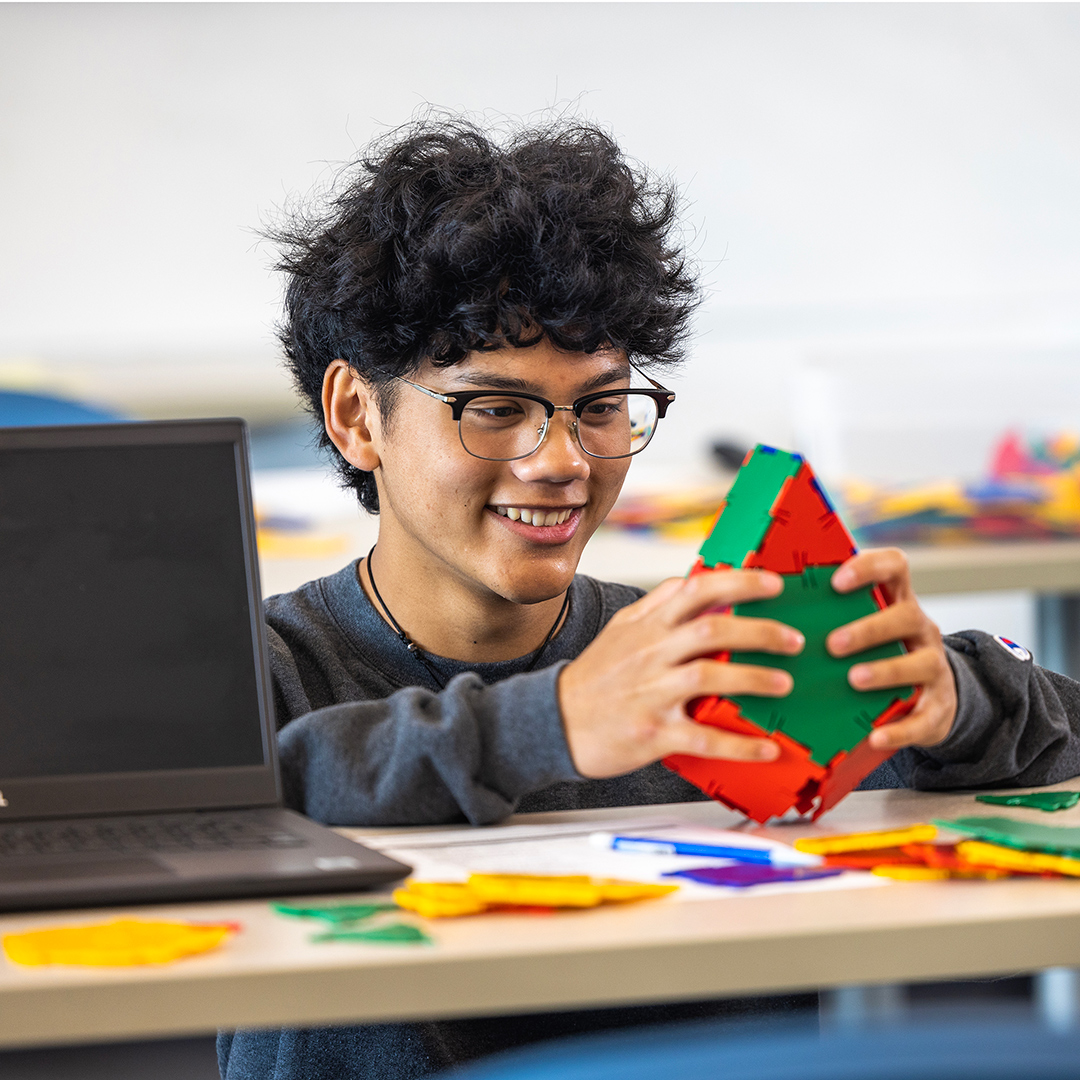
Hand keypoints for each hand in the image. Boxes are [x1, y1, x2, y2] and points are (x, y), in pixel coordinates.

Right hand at [558, 569, 804, 777]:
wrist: (553, 722)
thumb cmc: (595, 678)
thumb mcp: (620, 630)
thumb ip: (656, 605)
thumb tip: (693, 579)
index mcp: (647, 627)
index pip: (696, 591)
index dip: (738, 583)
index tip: (773, 584)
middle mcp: (651, 654)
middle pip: (712, 630)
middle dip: (759, 631)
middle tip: (794, 639)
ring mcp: (651, 693)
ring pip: (709, 676)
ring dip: (753, 678)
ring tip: (784, 683)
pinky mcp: (653, 733)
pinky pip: (703, 738)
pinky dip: (739, 745)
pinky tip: (767, 748)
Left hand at [826, 548, 957, 750]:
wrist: (929, 699)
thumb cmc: (877, 654)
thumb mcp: (861, 626)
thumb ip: (829, 613)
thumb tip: (768, 605)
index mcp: (897, 601)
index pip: (894, 566)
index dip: (869, 567)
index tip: (836, 581)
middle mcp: (920, 629)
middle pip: (906, 616)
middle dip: (869, 628)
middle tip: (832, 644)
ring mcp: (933, 666)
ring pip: (922, 662)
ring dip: (886, 670)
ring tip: (853, 679)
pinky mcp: (937, 707)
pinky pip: (923, 718)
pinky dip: (899, 728)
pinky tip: (874, 736)